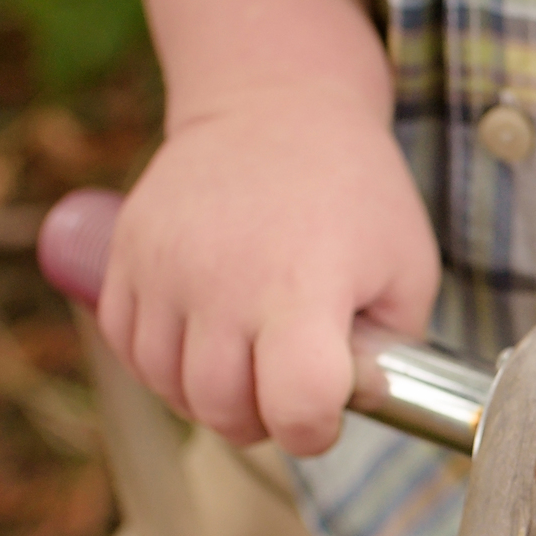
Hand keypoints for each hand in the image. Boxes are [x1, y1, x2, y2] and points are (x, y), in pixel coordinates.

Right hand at [99, 89, 436, 453]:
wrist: (275, 105)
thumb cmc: (354, 193)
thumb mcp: (409, 269)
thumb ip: (391, 353)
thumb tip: (353, 405)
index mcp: (302, 286)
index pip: (296, 405)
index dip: (315, 430)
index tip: (326, 409)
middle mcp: (221, 280)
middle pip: (221, 409)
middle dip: (260, 420)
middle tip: (285, 387)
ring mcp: (163, 267)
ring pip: (168, 386)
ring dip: (208, 396)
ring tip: (245, 362)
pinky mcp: (126, 255)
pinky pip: (127, 348)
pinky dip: (161, 363)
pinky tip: (201, 339)